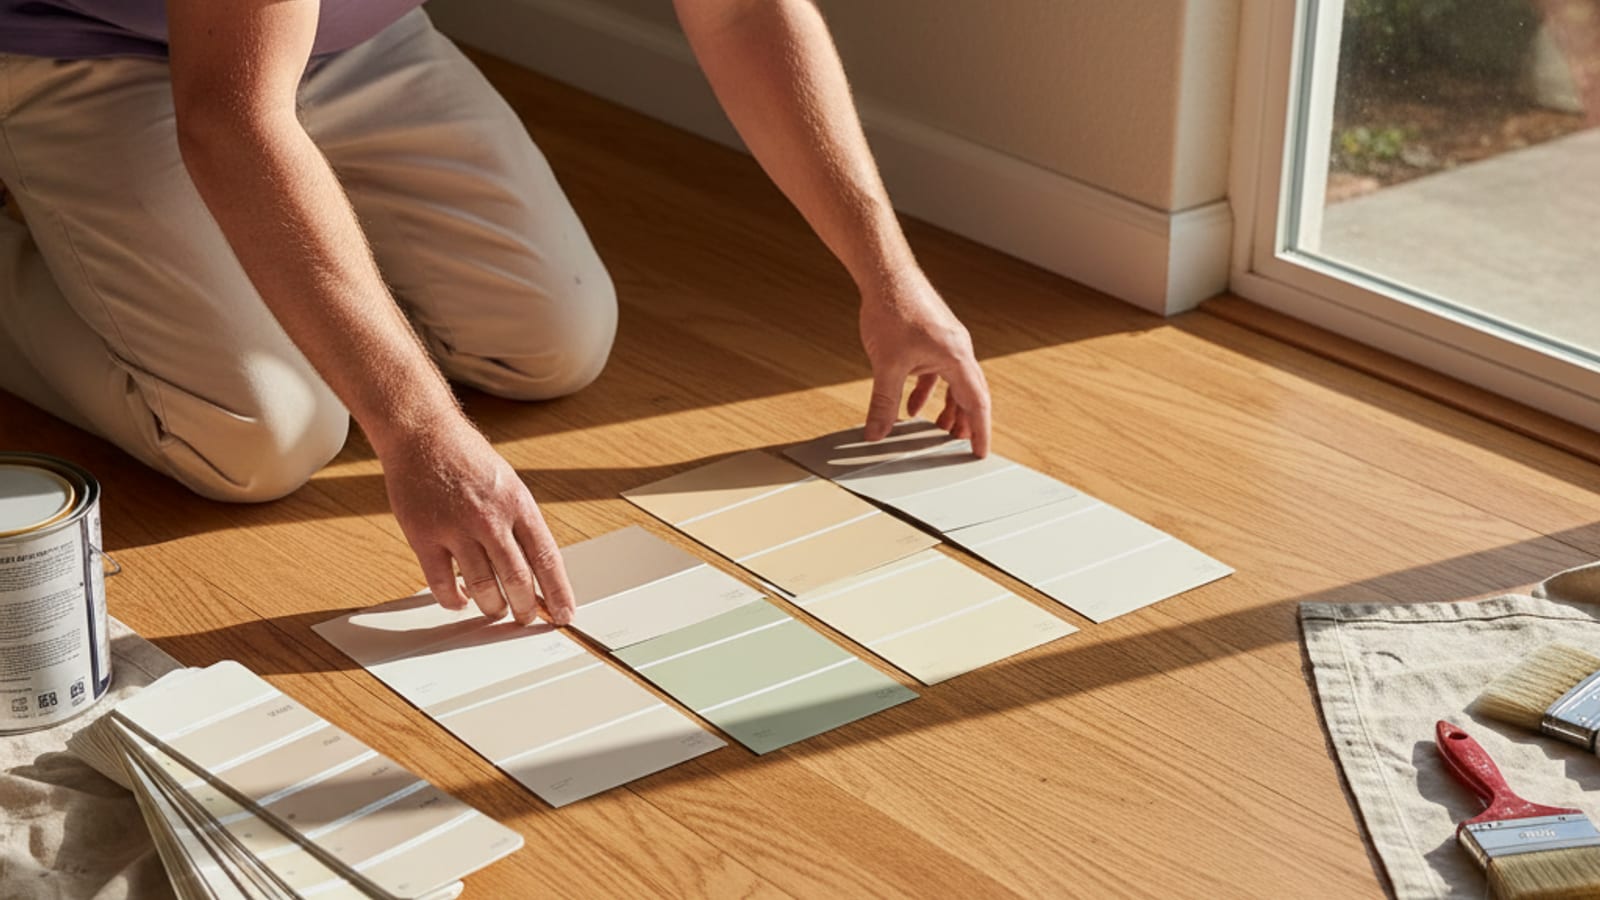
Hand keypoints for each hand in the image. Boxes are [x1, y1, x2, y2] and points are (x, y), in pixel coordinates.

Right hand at [380, 417, 575, 625]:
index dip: (558, 592)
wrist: (423, 435)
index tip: (564, 614)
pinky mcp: (424, 536)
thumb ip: (520, 524)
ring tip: (495, 609)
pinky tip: (460, 600)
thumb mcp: (509, 485)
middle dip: (525, 607)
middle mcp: (491, 518)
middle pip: (517, 578)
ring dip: (492, 606)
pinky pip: (442, 583)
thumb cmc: (468, 458)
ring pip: (481, 586)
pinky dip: (454, 599)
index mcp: (518, 504)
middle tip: (525, 618)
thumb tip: (536, 568)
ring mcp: (456, 528)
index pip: (546, 558)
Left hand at [858, 274, 991, 455]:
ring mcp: (946, 342)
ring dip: (947, 408)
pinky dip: (928, 391)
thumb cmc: (893, 310)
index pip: (977, 402)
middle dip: (965, 423)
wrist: (886, 273)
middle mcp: (958, 350)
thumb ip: (883, 403)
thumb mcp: (886, 365)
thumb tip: (876, 433)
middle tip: (959, 447)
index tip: (980, 453)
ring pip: (954, 383)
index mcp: (957, 357)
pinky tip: (911, 406)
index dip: (979, 431)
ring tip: (938, 430)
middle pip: (970, 394)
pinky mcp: (932, 338)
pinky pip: (937, 372)